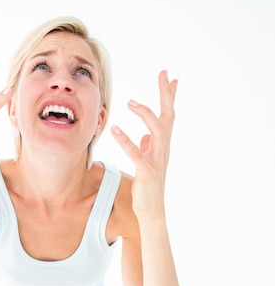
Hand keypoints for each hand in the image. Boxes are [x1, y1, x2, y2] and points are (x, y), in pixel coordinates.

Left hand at [112, 70, 176, 218]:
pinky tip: (115, 129)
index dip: (169, 96)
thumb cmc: (148, 187)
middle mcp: (163, 150)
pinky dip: (126, 141)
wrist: (151, 211)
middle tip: (163, 75)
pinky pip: (138, 154)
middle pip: (168, 117)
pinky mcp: (147, 173)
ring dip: (146, 114)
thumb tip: (146, 136)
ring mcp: (157, 161)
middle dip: (166, 95)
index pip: (168, 115)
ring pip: (158, 131)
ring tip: (130, 102)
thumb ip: (148, 148)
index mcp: (162, 145)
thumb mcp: (148, 163)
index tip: (170, 77)